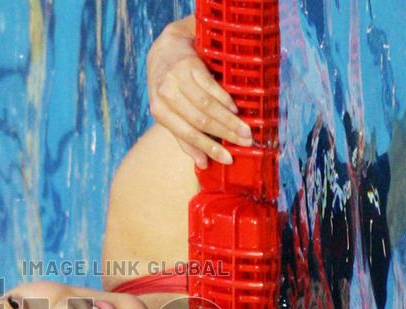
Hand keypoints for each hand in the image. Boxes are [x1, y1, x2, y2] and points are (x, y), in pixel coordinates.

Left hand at [147, 16, 253, 167]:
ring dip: (229, 119)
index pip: (187, 134)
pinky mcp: (189, 64)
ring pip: (207, 105)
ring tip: (245, 129)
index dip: (208, 148)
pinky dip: (225, 99)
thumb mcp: (170, 112)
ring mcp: (177, 78)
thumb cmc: (169, 86)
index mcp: (159, 111)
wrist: (165, 48)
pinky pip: (211, 86)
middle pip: (200, 120)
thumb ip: (185, 138)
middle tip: (246, 142)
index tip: (228, 158)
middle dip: (225, 133)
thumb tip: (203, 163)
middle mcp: (165, 95)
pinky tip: (235, 108)